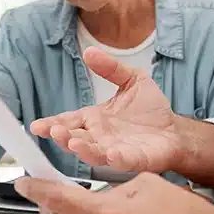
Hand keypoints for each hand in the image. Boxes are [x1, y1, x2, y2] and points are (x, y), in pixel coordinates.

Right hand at [30, 47, 184, 172]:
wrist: (176, 129)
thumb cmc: (151, 110)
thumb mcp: (131, 80)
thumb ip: (111, 68)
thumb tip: (90, 52)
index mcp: (95, 119)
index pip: (68, 121)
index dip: (52, 124)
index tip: (37, 126)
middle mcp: (100, 137)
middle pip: (74, 139)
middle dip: (62, 137)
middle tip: (54, 131)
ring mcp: (115, 150)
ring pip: (92, 153)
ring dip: (81, 149)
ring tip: (73, 142)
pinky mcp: (134, 160)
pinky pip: (121, 161)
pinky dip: (114, 159)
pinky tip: (109, 153)